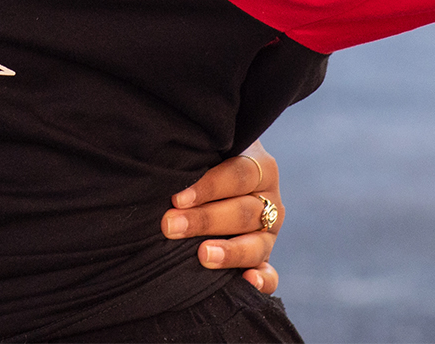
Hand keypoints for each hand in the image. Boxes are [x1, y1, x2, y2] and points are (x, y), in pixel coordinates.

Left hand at [160, 141, 283, 291]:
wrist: (218, 179)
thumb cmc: (205, 162)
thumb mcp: (208, 152)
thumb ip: (196, 156)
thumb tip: (165, 165)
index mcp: (260, 168)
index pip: (239, 175)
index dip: (209, 186)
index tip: (177, 198)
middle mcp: (269, 202)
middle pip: (243, 211)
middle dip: (205, 220)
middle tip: (171, 225)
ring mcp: (269, 233)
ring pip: (256, 244)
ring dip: (229, 251)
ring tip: (204, 255)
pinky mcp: (264, 260)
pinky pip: (270, 275)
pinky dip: (262, 281)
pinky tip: (247, 281)